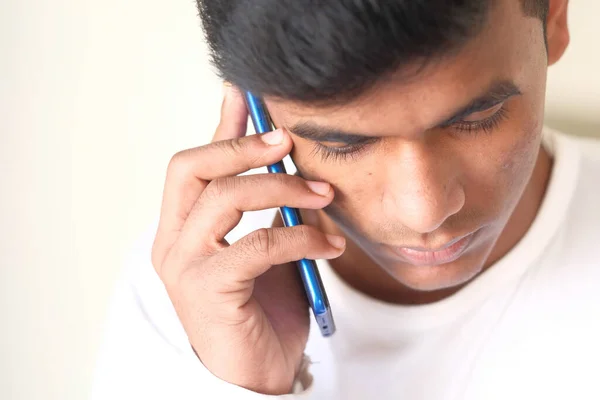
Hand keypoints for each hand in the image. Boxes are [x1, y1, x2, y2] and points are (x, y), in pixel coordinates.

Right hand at [151, 85, 345, 394]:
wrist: (257, 374)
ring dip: (282, 188)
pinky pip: (257, 244)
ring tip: (323, 195)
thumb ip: (266, 206)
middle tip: (286, 142)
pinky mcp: (210, 292)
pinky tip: (329, 246)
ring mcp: (186, 267)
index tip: (248, 93)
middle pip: (191, 167)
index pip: (194, 163)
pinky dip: (301, 237)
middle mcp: (173, 242)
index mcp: (183, 228)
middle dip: (243, 146)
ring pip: (224, 198)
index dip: (222, 124)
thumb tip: (286, 161)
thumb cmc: (261, 310)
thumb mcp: (266, 246)